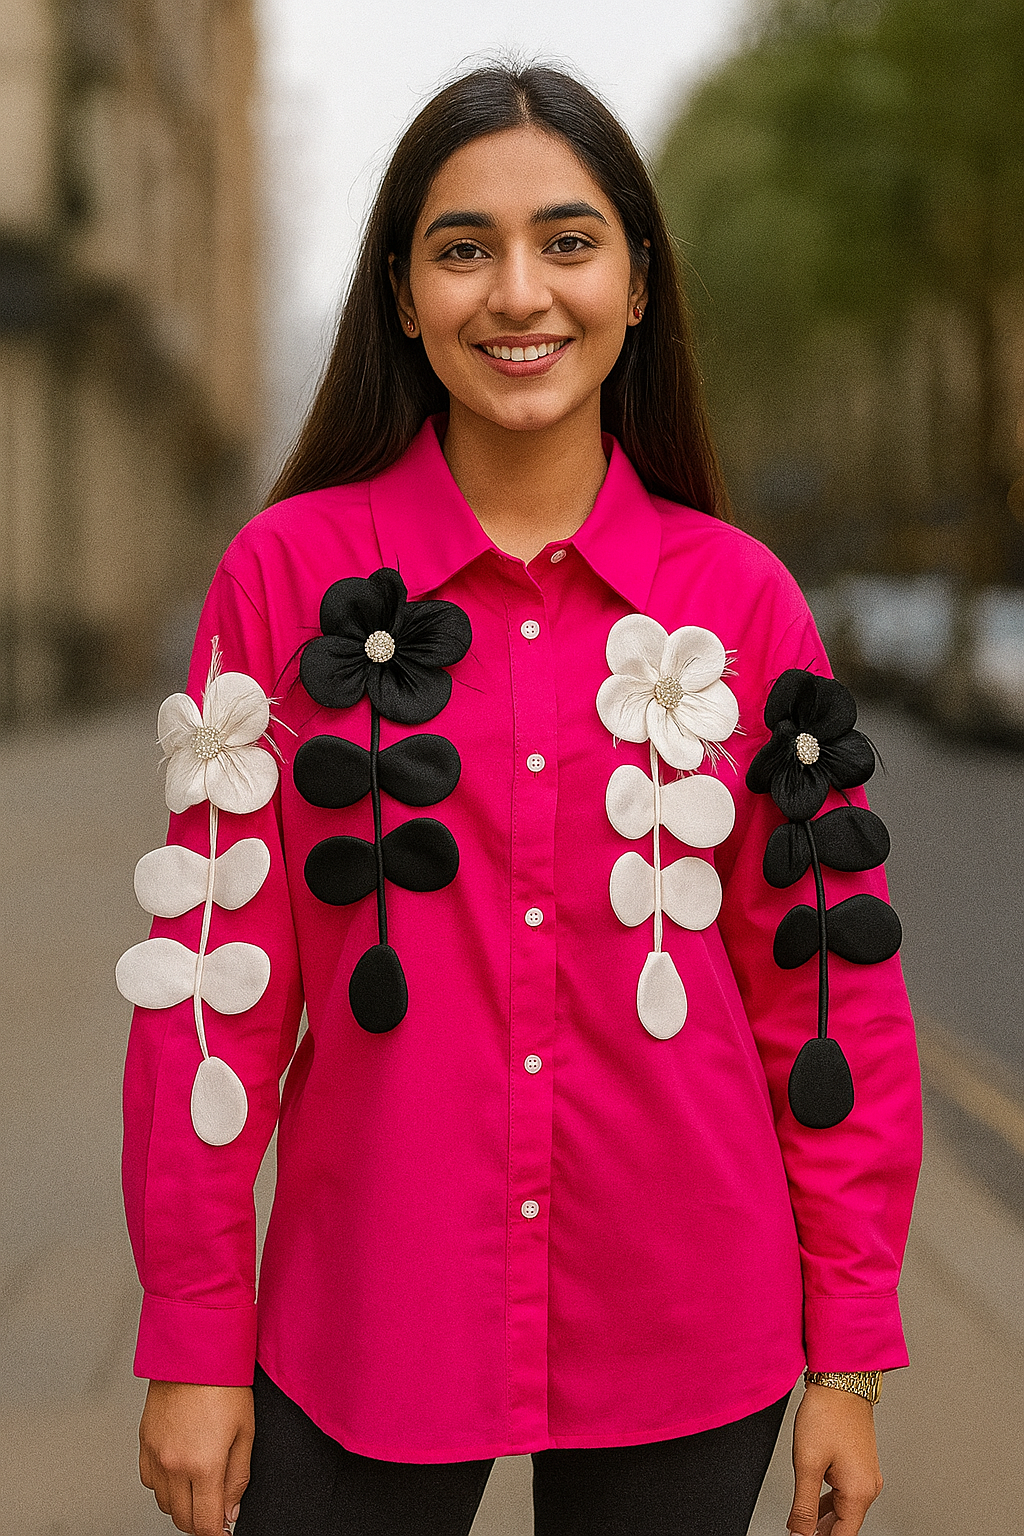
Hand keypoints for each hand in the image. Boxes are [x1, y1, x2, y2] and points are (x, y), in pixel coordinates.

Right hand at [139, 1380, 253, 1534]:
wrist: (195, 1351)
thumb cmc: (224, 1383)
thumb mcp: (245, 1432)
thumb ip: (238, 1478)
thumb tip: (230, 1511)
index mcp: (204, 1465)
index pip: (204, 1523)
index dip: (216, 1532)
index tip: (223, 1529)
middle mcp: (174, 1465)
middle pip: (182, 1518)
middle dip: (200, 1520)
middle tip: (215, 1508)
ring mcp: (155, 1455)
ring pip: (164, 1503)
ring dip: (181, 1503)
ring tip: (199, 1485)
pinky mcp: (144, 1442)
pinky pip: (149, 1481)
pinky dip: (163, 1485)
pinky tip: (179, 1470)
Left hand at [786, 1383, 882, 1534]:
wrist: (841, 1379)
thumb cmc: (827, 1413)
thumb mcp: (807, 1464)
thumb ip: (804, 1506)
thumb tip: (800, 1534)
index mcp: (859, 1492)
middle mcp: (868, 1487)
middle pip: (844, 1526)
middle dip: (820, 1533)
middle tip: (797, 1532)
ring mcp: (866, 1475)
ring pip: (844, 1510)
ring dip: (823, 1519)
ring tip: (800, 1525)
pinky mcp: (860, 1464)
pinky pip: (845, 1493)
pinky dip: (829, 1503)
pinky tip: (813, 1504)